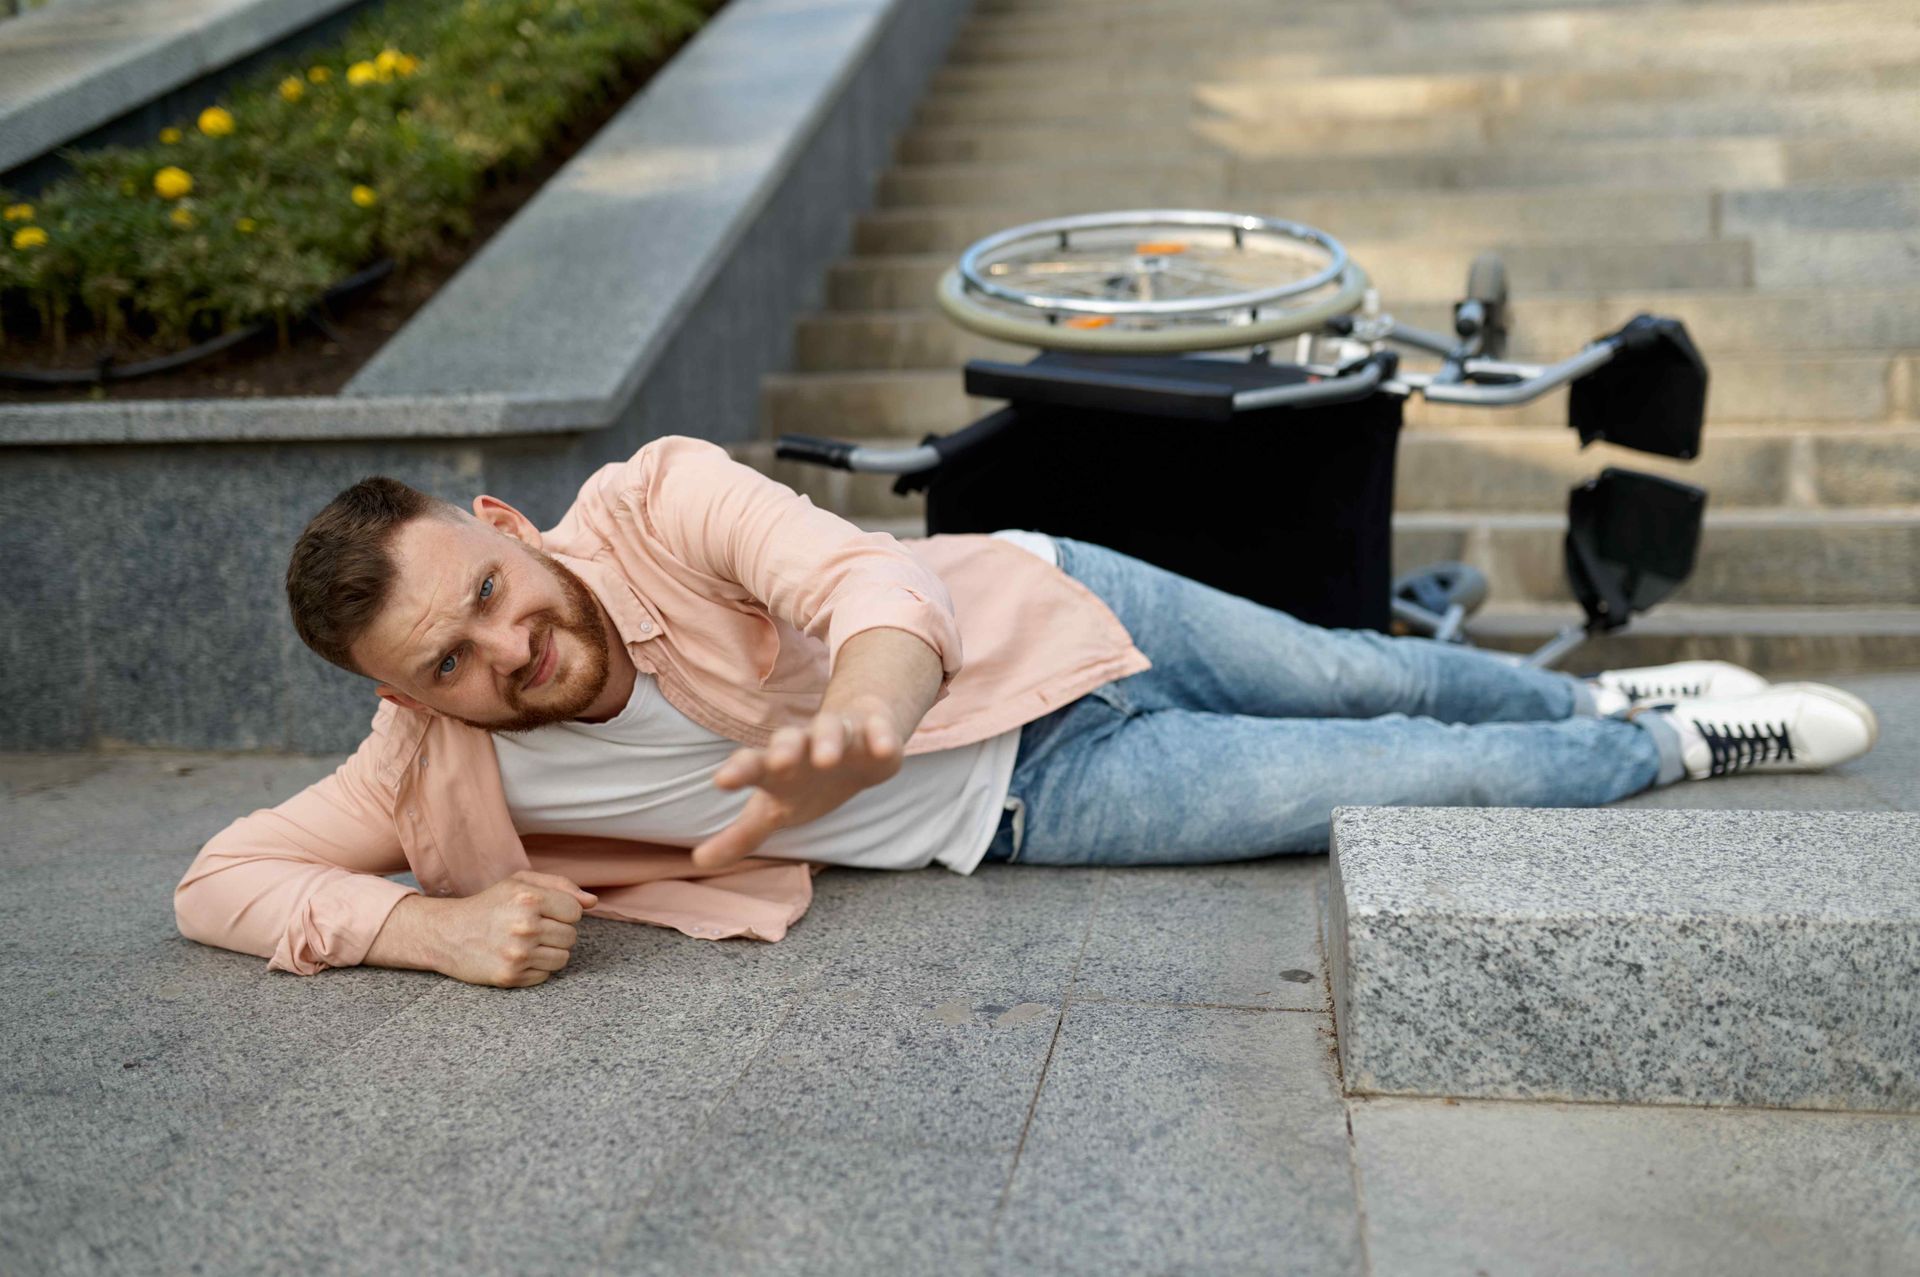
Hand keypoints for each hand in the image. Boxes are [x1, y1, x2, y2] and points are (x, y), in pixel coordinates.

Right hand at [434, 870, 598, 988]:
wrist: (447, 933)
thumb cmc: (488, 904)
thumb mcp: (520, 882)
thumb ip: (561, 886)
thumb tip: (593, 902)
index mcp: (529, 898)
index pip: (576, 912)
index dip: (563, 912)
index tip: (545, 912)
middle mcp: (525, 927)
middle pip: (571, 937)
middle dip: (556, 932)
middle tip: (532, 929)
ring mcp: (517, 954)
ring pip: (562, 959)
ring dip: (549, 952)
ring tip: (526, 943)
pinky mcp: (510, 977)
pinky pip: (545, 975)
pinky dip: (535, 968)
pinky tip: (516, 957)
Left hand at [693, 700, 902, 870]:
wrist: (856, 742)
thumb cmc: (805, 781)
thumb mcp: (774, 810)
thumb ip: (741, 835)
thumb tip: (699, 861)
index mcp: (777, 765)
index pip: (752, 765)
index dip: (738, 772)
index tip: (722, 782)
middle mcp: (805, 745)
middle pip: (790, 741)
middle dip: (785, 750)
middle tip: (780, 763)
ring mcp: (841, 735)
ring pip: (832, 732)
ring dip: (828, 742)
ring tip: (826, 758)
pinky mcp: (875, 732)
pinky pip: (879, 732)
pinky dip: (882, 739)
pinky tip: (884, 749)